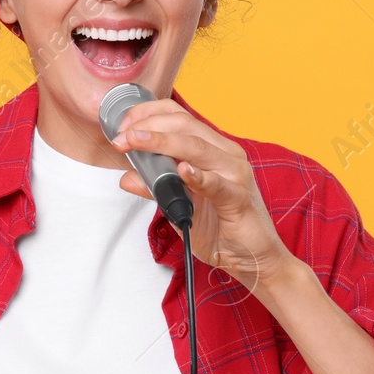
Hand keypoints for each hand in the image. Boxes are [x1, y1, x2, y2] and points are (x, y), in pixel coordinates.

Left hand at [111, 99, 295, 293]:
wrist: (252, 259)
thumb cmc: (220, 227)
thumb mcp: (179, 205)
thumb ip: (155, 188)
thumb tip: (127, 177)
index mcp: (213, 150)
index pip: (180, 117)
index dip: (148, 115)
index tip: (122, 127)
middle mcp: (226, 154)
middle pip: (185, 126)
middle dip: (148, 127)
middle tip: (121, 138)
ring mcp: (235, 174)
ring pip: (197, 147)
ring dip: (162, 142)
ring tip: (137, 142)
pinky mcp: (239, 198)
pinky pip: (217, 184)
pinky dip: (198, 176)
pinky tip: (182, 171)